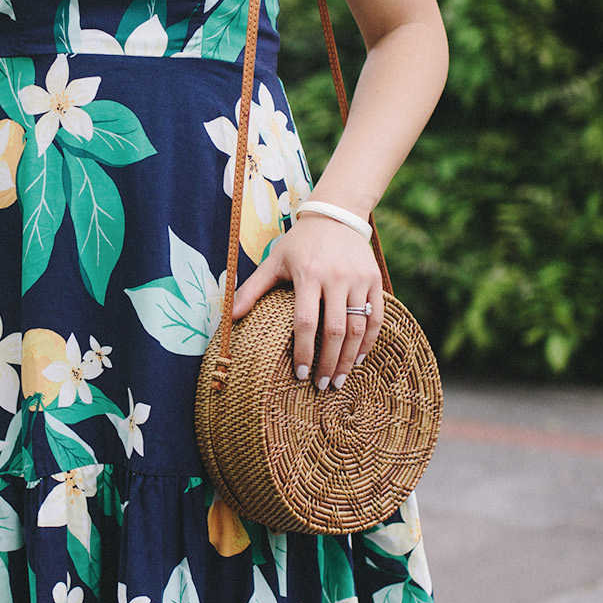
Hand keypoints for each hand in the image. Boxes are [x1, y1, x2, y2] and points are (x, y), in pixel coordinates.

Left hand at [230, 215, 383, 388]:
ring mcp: (359, 279)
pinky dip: (368, 341)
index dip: (304, 352)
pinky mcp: (375, 280)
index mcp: (308, 275)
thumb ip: (251, 290)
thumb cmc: (299, 244)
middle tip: (322, 386)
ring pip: (358, 327)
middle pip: (335, 330)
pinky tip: (357, 359)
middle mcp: (336, 277)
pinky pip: (376, 316)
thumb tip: (226, 319)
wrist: (336, 216)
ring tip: (339, 379)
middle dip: (328, 363)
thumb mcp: (273, 262)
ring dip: (349, 358)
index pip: (306, 322)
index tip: (301, 375)